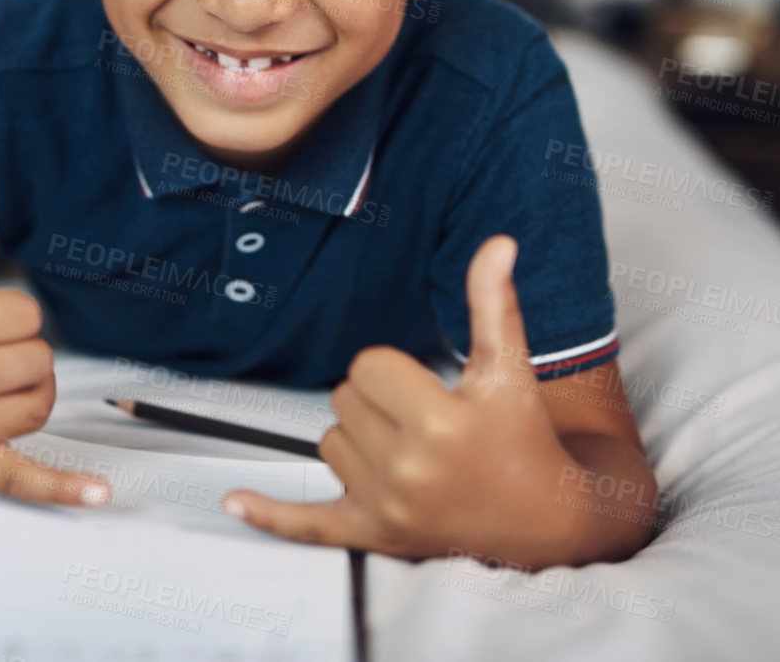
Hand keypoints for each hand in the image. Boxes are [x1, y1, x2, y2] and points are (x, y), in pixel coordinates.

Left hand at [224, 236, 582, 564]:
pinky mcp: (373, 535)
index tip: (429, 388)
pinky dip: (272, 515)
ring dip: (358, 440)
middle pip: (344, 400)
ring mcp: (387, 508)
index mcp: (440, 423)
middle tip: (422, 419)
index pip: (368, 365)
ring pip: (328, 442)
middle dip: (378, 402)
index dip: (396, 370)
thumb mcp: (510, 368)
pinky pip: (307, 524)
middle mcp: (409, 470)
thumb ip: (493, 303)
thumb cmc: (523, 438)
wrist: (544, 519)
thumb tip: (497, 244)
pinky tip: (236, 502)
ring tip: (408, 450)